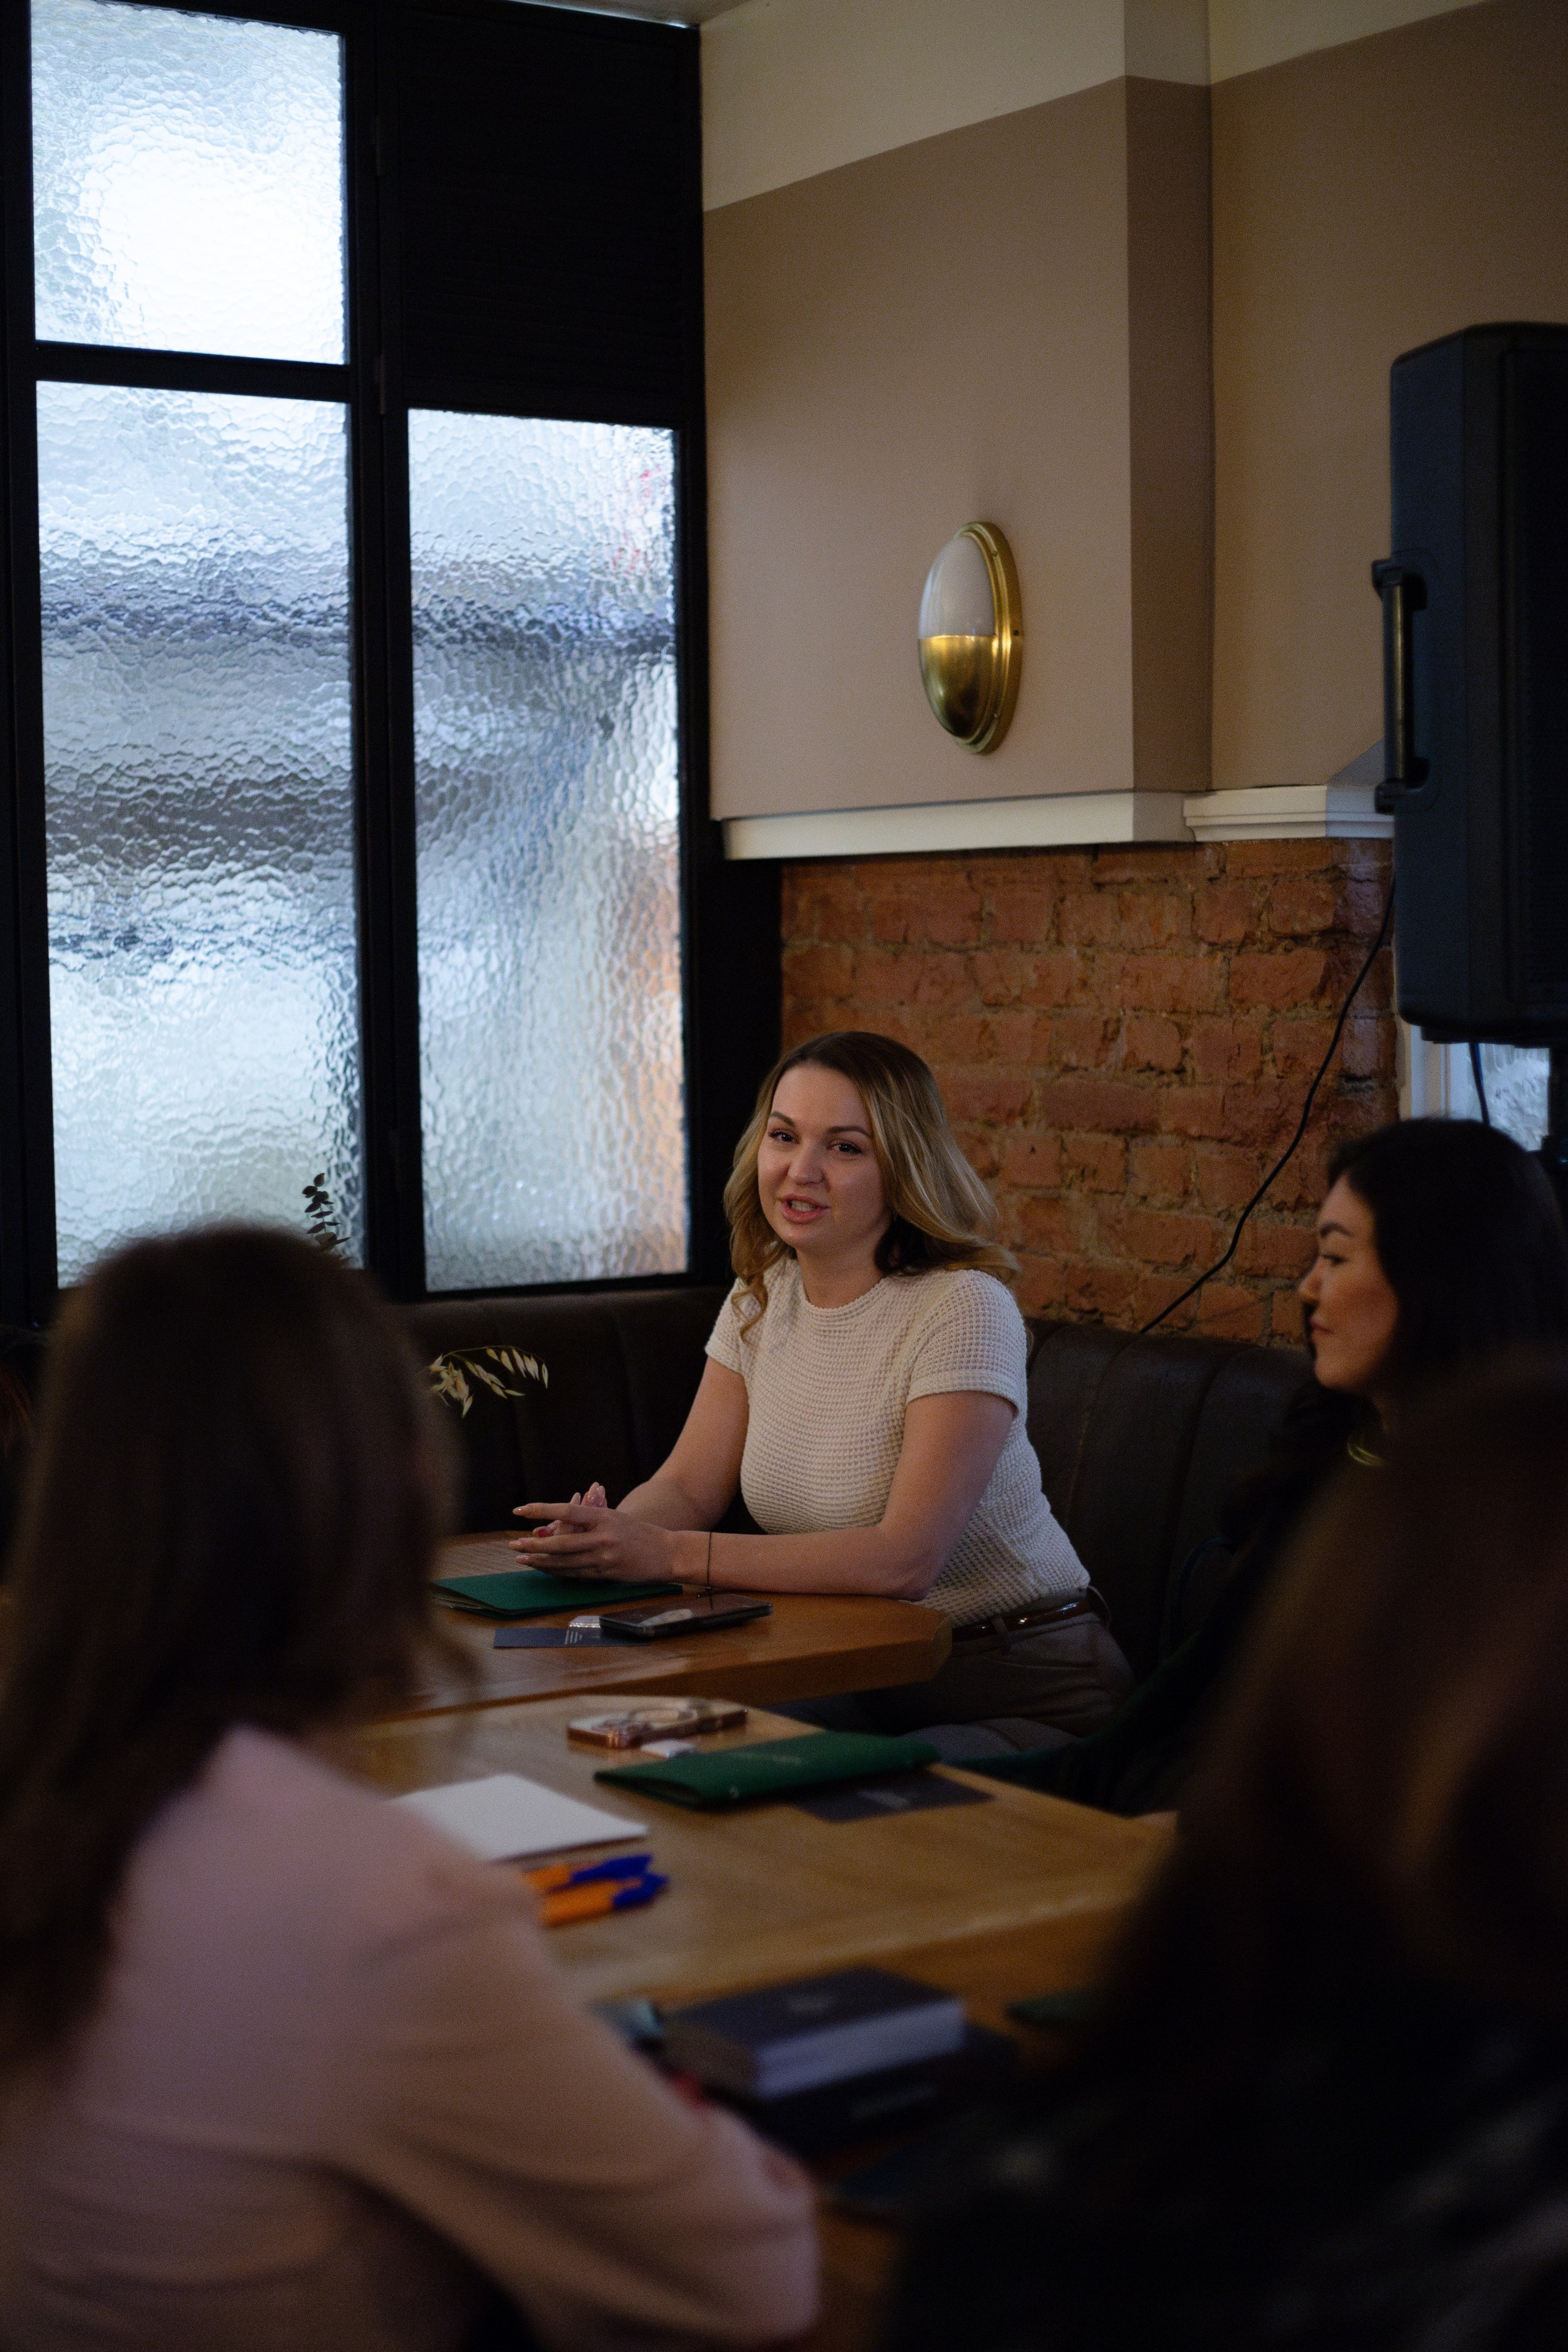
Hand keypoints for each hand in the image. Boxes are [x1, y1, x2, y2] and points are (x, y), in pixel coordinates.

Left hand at [510, 1490, 684, 1581]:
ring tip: (522, 1559)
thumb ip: (589, 1519)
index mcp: (604, 1516)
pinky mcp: (606, 1574)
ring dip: (541, 1562)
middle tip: (514, 1545)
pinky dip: (558, 1572)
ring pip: (565, 1562)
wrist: (668, 1552)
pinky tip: (545, 1570)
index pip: (567, 1510)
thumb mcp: (615, 1517)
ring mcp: (605, 1558)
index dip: (542, 1509)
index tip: (520, 1510)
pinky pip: (576, 1574)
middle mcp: (603, 1537)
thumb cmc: (639, 1532)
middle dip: (534, 1545)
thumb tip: (557, 1524)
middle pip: (561, 1543)